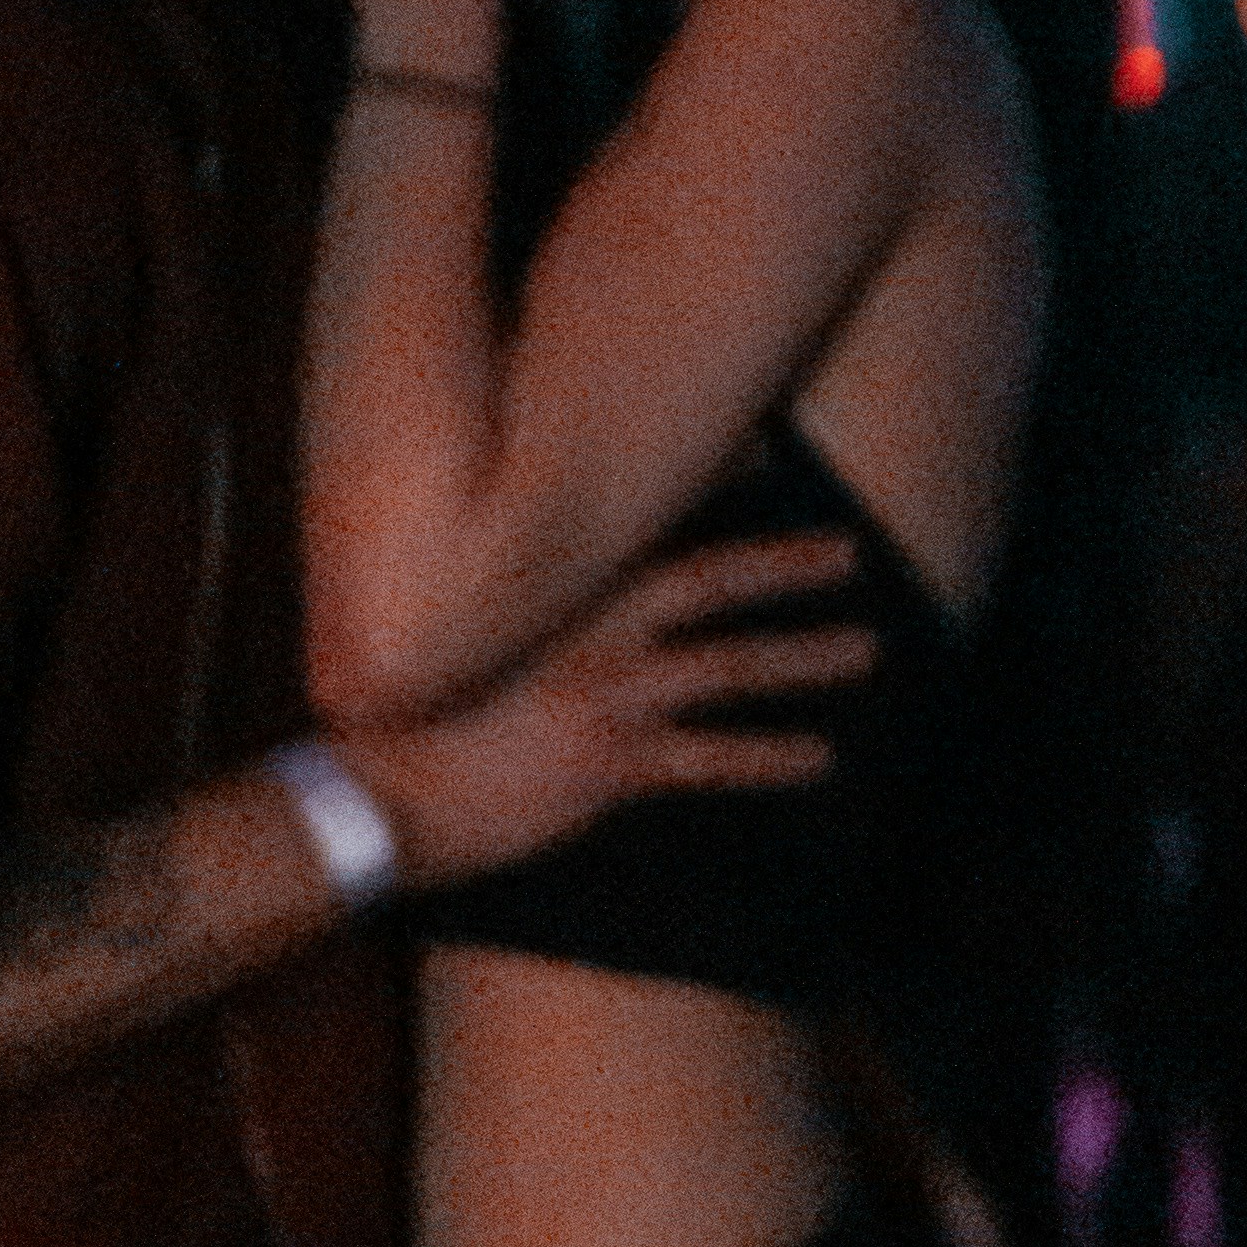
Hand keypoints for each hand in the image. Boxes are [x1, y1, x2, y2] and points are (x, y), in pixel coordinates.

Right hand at [326, 531, 870, 884]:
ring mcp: (604, 694)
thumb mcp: (469, 635)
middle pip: (711, 581)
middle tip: (851, 550)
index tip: (776, 454)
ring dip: (805, 656)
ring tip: (868, 649)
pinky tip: (821, 759)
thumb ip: (530, 607)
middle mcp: (589, 629)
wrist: (377, 792)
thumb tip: (568, 590)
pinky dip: (772, 757)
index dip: (714, 485)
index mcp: (556, 591)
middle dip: (786, 563)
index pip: (648, 522)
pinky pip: (711, 758)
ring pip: (729, 665)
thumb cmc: (414, 717)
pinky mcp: (610, 764)